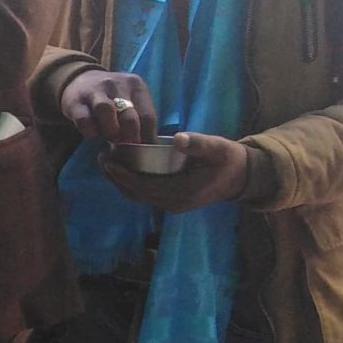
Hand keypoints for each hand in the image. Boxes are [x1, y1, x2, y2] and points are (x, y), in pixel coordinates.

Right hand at [59, 68, 158, 142]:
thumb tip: (147, 145)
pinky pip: (84, 120)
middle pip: (129, 116)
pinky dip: (90, 132)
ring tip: (109, 138)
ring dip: (110, 131)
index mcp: (135, 85)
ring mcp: (95, 91)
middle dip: (128, 136)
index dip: (145, 137)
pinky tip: (93, 134)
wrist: (80, 80)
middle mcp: (116, 84)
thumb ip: (139, 119)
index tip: (141, 148)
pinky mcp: (75, 101)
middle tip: (124, 144)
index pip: (148, 116)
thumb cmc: (112, 97)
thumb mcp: (130, 100)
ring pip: (105, 111)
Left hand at [101, 130, 254, 211]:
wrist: (241, 177)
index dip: (123, 175)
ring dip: (120, 181)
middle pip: (136, 194)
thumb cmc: (228, 160)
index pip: (144, 186)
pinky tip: (123, 166)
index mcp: (182, 192)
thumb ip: (198, 144)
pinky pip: (144, 194)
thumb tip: (178, 139)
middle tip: (102, 157)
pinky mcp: (171, 200)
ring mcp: (171, 204)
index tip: (108, 159)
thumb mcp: (218, 148)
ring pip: (138, 196)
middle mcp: (173, 203)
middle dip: (116, 177)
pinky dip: (130, 182)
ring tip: (107, 160)